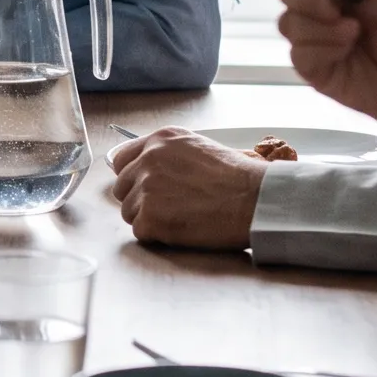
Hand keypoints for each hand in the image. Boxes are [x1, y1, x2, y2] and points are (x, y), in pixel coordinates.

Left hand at [106, 127, 267, 248]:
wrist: (255, 200)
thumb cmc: (238, 178)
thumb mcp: (199, 148)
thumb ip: (169, 156)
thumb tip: (147, 169)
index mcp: (161, 140)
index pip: (122, 159)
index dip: (132, 177)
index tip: (143, 188)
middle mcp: (148, 159)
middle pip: (121, 187)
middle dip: (139, 200)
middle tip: (168, 208)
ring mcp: (147, 187)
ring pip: (129, 211)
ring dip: (149, 219)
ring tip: (181, 218)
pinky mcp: (150, 216)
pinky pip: (140, 232)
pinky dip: (157, 236)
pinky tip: (181, 230)